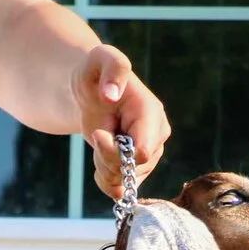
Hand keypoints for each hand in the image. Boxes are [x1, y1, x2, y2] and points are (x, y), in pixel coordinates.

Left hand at [73, 44, 170, 199]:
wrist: (90, 91)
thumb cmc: (95, 73)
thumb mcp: (99, 61)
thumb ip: (113, 68)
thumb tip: (112, 93)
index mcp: (151, 112)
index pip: (142, 151)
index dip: (114, 151)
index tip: (97, 132)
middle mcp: (158, 135)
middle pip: (133, 169)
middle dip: (106, 159)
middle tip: (96, 133)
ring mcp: (151, 153)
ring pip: (126, 180)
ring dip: (103, 168)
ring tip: (100, 140)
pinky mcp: (140, 167)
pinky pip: (122, 189)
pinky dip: (105, 181)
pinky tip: (99, 160)